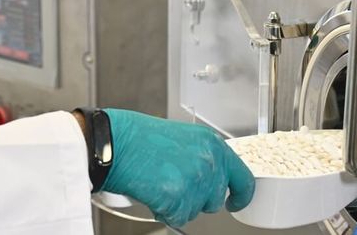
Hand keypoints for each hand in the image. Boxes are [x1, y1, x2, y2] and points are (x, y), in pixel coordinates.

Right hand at [100, 109, 254, 226]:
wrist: (113, 143)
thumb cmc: (139, 138)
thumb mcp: (181, 138)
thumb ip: (202, 156)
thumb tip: (211, 177)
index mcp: (212, 144)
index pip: (243, 178)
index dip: (241, 195)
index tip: (235, 201)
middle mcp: (209, 162)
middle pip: (216, 199)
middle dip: (197, 198)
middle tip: (174, 184)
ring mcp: (195, 181)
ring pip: (196, 210)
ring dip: (179, 204)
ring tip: (159, 183)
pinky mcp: (178, 199)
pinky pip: (178, 218)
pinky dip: (164, 211)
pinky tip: (152, 192)